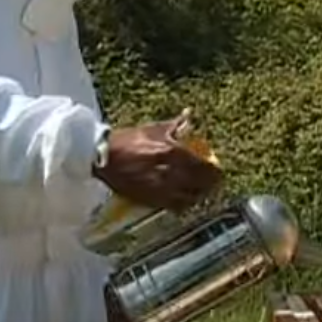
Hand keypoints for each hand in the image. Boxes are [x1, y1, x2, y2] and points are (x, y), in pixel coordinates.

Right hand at [93, 118, 222, 213]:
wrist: (101, 157)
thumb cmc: (127, 140)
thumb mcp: (152, 129)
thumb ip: (175, 125)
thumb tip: (190, 114)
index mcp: (171, 152)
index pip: (202, 166)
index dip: (214, 171)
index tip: (220, 171)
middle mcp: (168, 172)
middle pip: (199, 184)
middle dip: (210, 185)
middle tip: (215, 183)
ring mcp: (159, 189)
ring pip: (188, 198)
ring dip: (198, 195)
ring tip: (202, 192)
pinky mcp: (149, 200)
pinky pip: (173, 206)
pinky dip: (183, 204)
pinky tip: (185, 200)